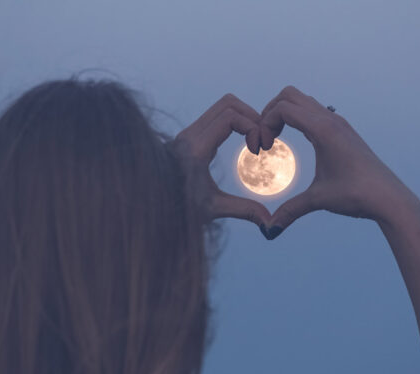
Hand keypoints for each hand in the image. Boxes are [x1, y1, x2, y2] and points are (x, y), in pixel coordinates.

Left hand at [168, 94, 270, 226]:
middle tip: (262, 140)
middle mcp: (189, 135)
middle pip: (228, 103)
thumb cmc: (177, 209)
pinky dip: (234, 121)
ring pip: (221, 107)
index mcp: (195, 149)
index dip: (252, 126)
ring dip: (243, 117)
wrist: (149, 203)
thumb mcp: (213, 209)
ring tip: (255, 140)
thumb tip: (270, 225)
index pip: (230, 117)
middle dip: (252, 117)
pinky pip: (215, 116)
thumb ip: (244, 211)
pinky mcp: (188, 135)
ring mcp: (187, 133)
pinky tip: (242, 142)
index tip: (260, 149)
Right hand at [260, 86, 419, 238]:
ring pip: (303, 101)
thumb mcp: (319, 200)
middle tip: (264, 138)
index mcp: (323, 129)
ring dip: (284, 114)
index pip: (283, 108)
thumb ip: (290, 211)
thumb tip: (269, 230)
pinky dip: (298, 119)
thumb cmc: (357, 195)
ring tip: (276, 139)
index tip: (263, 148)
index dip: (265, 124)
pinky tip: (297, 141)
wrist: (390, 198)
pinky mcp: (343, 131)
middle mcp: (331, 120)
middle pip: (290, 95)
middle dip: (270, 112)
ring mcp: (339, 123)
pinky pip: (314, 112)